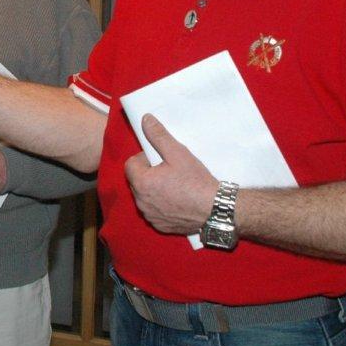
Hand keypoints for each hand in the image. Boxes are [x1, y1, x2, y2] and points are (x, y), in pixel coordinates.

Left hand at [125, 114, 218, 233]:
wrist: (215, 209)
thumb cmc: (195, 180)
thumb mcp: (177, 152)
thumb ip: (158, 136)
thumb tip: (145, 120)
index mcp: (142, 183)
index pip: (130, 164)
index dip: (144, 158)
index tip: (160, 158)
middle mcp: (141, 202)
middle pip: (136, 180)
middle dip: (148, 173)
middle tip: (168, 169)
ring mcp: (151, 216)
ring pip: (144, 196)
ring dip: (153, 189)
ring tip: (173, 184)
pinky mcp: (160, 226)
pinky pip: (153, 211)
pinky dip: (160, 204)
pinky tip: (176, 199)